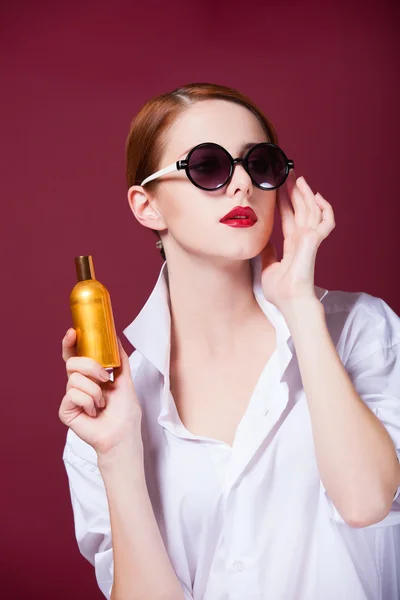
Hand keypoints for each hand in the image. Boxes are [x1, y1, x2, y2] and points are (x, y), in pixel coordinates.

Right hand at [58, 329, 142, 458]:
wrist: (123, 434)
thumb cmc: (125, 412)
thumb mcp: (125, 380)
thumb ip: (120, 359)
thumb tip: (116, 338)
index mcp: (90, 376)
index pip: (76, 356)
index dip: (71, 343)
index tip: (73, 332)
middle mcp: (78, 385)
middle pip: (72, 362)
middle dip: (91, 367)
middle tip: (105, 378)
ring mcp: (70, 397)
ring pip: (74, 379)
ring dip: (95, 391)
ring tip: (102, 403)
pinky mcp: (66, 410)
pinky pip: (72, 394)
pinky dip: (88, 402)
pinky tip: (93, 412)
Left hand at [260, 171, 334, 310]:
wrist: (289, 300)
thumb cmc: (281, 291)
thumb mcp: (267, 267)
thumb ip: (267, 253)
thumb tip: (262, 241)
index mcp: (292, 245)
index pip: (288, 218)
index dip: (285, 203)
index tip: (279, 189)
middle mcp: (302, 240)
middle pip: (300, 209)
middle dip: (294, 191)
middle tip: (288, 174)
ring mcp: (310, 239)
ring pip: (311, 210)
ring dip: (305, 193)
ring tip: (297, 177)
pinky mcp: (315, 241)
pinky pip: (326, 221)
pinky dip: (325, 208)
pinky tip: (317, 196)